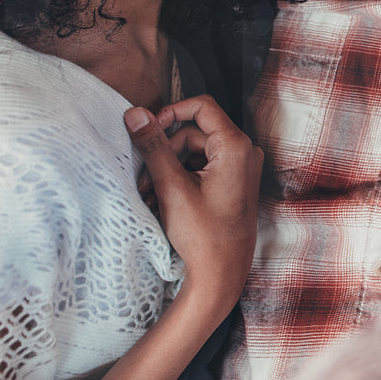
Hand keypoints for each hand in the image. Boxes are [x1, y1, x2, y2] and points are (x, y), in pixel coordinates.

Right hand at [124, 95, 261, 307]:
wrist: (222, 274)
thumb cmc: (203, 234)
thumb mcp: (171, 186)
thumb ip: (153, 146)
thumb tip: (134, 113)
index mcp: (236, 146)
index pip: (202, 106)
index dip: (171, 112)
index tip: (148, 130)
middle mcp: (246, 151)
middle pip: (195, 132)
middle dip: (165, 152)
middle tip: (143, 180)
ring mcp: (243, 167)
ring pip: (197, 151)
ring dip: (170, 168)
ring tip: (151, 195)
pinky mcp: (236, 181)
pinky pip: (205, 167)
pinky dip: (183, 178)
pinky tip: (164, 200)